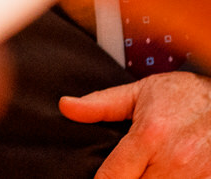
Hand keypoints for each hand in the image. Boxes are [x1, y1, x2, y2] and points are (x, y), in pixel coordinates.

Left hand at [60, 72, 210, 178]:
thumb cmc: (185, 96)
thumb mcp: (141, 92)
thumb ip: (101, 105)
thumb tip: (65, 107)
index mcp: (149, 136)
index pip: (112, 177)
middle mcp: (174, 160)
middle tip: (124, 172)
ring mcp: (198, 175)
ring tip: (145, 170)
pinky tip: (164, 174)